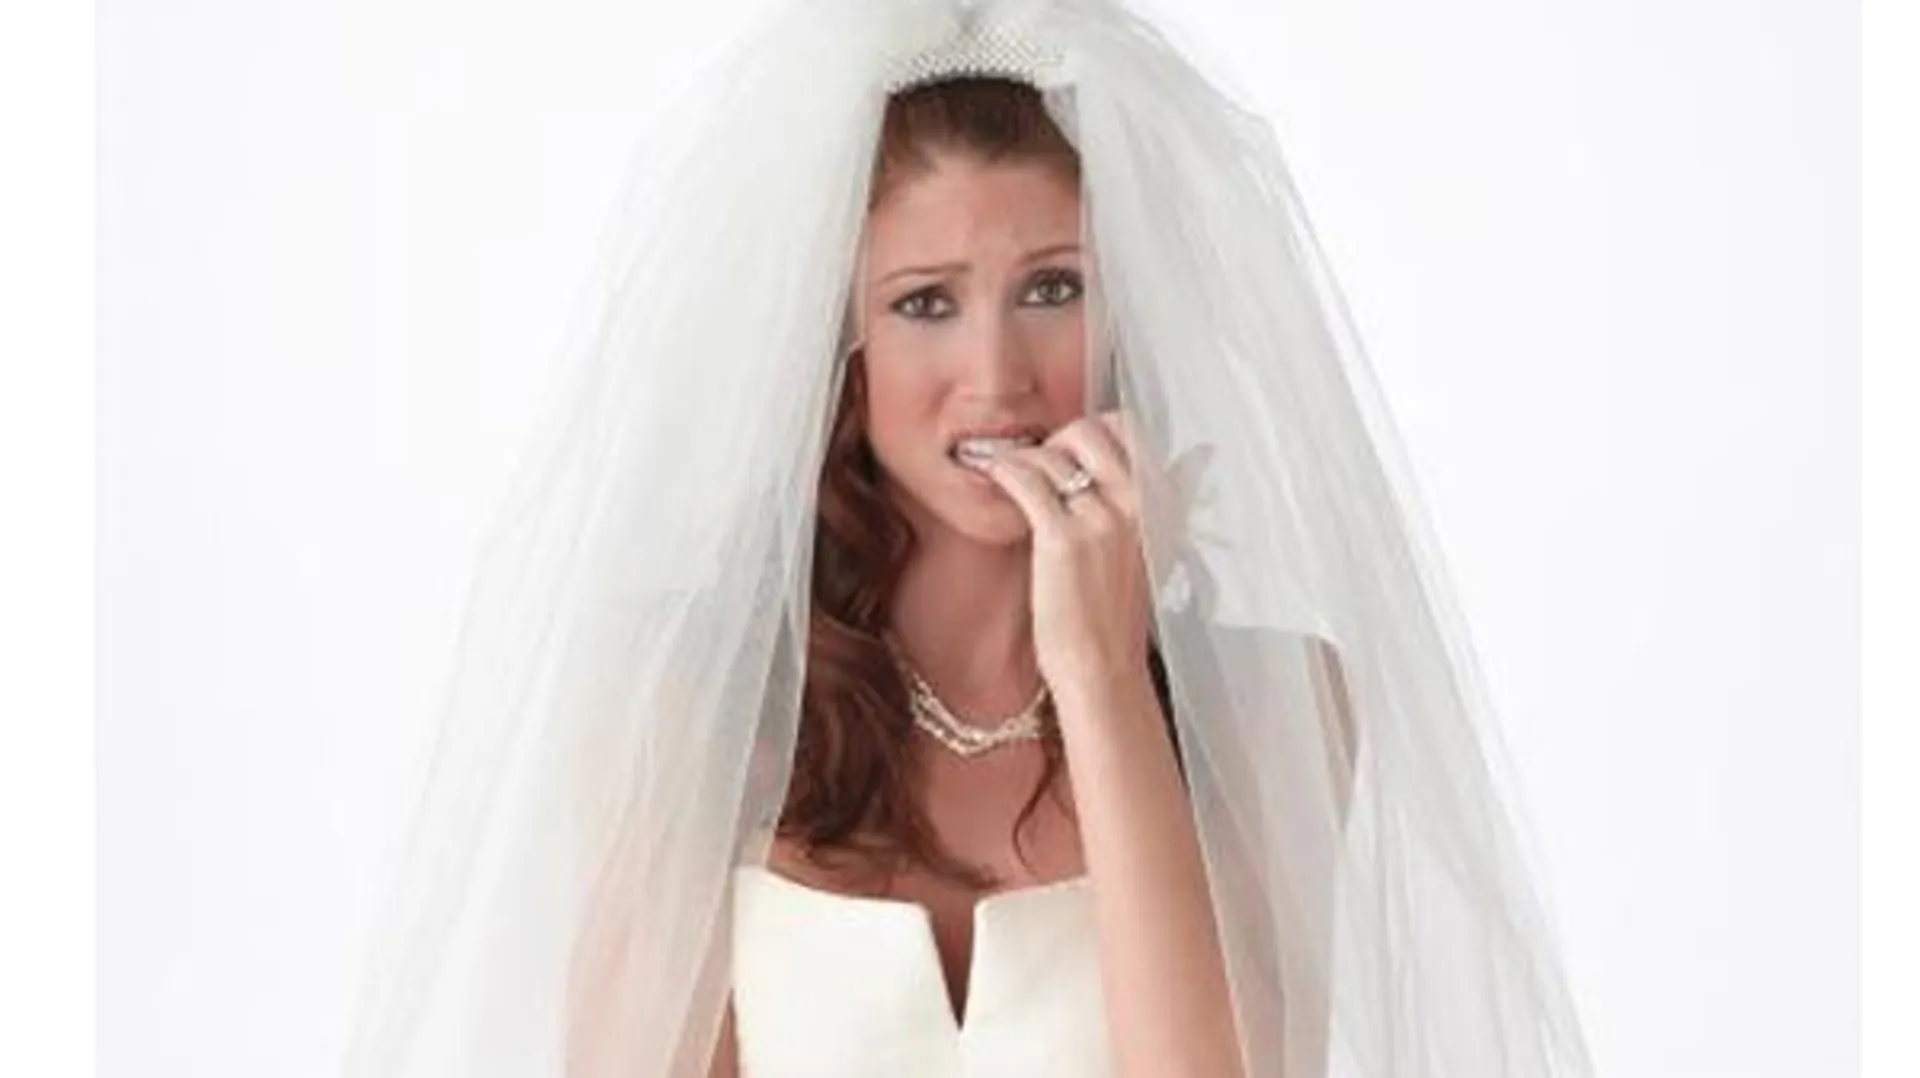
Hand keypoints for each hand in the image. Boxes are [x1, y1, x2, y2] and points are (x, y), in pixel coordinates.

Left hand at [978, 409, 1152, 699]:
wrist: (1103, 668)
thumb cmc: (1119, 612)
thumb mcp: (1159, 545)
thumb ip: (1172, 496)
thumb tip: (1201, 454)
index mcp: (1160, 501)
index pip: (1128, 427)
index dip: (1091, 431)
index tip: (1070, 454)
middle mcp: (1137, 503)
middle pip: (1088, 429)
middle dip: (1056, 441)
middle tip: (1040, 468)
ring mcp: (1102, 519)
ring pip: (1052, 454)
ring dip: (1023, 461)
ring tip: (1012, 480)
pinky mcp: (1063, 538)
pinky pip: (1025, 478)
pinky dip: (1005, 472)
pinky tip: (998, 481)